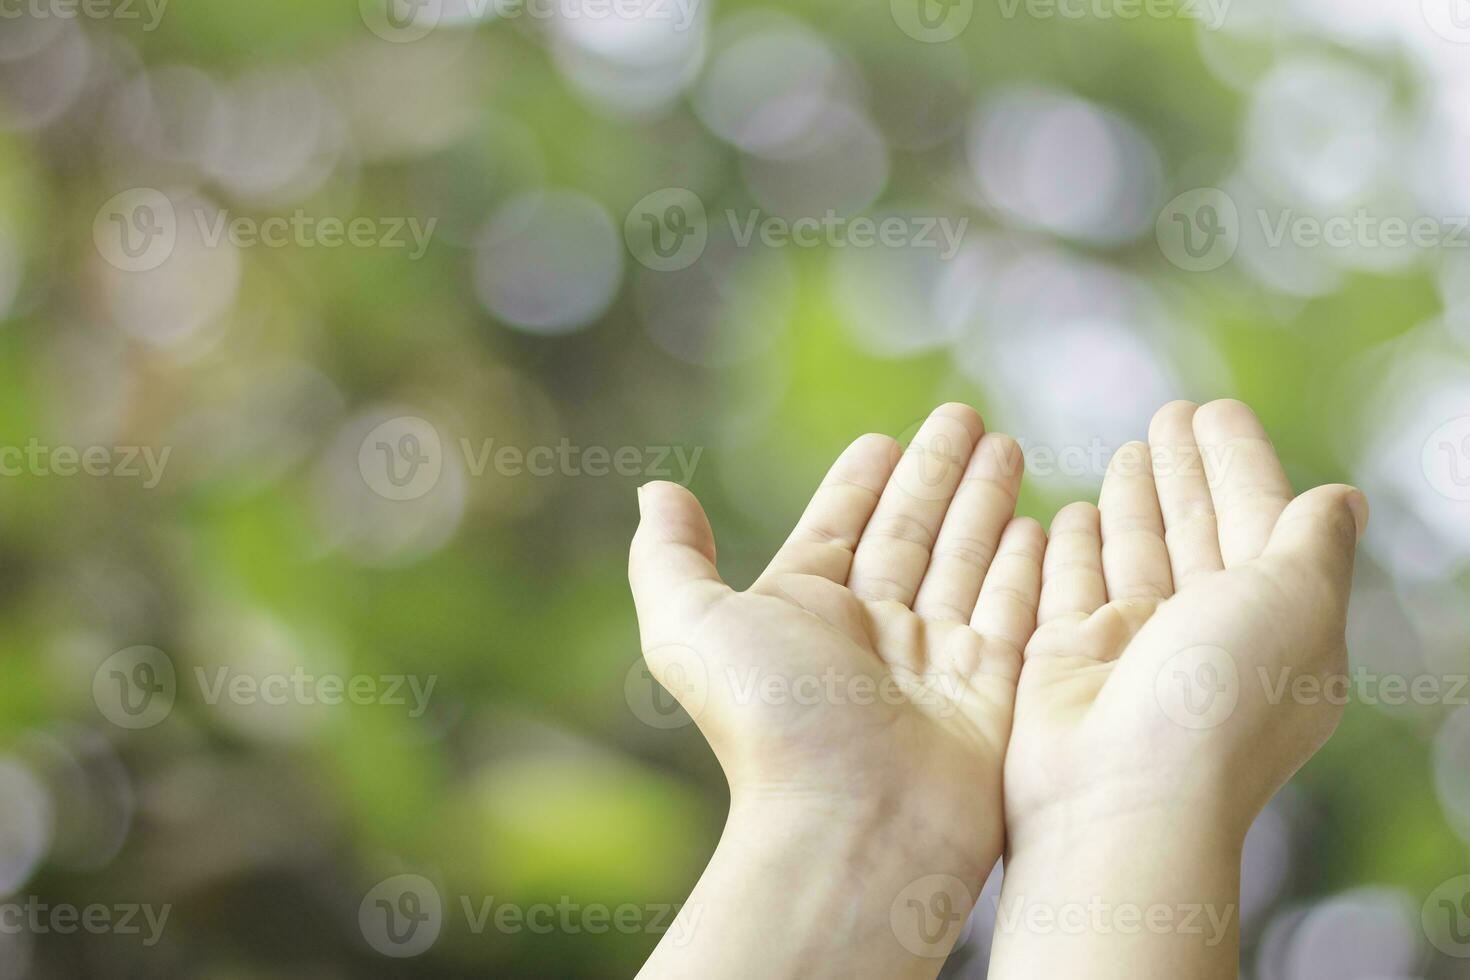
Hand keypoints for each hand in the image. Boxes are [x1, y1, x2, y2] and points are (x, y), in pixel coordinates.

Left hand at [630, 404, 1043, 977]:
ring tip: (1007, 443)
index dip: (859, 483)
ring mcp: (934, 662)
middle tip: (965, 415)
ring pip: (965, 559)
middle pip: (910, 533)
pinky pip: (1013, 610)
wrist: (851, 828)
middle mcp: (868, 633)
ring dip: (985, 501)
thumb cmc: (769, 725)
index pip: (837, 527)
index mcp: (802, 613)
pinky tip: (1039, 521)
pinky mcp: (992, 691)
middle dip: (937, 475)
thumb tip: (654, 489)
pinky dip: (1025, 565)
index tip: (883, 439)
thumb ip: (669, 555)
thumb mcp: (690, 627)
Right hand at [990, 399, 1366, 979]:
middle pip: (1196, 530)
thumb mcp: (1296, 601)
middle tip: (1169, 412)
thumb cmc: (1218, 697)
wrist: (1120, 794)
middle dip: (1186, 470)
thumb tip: (1342, 497)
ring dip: (1135, 499)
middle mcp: (1208, 634)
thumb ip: (1313, 539)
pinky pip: (1072, 584)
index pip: (1259, 517)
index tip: (1215, 409)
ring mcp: (1136, 648)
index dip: (1239, 461)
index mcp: (1275, 622)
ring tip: (1129, 448)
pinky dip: (1075, 547)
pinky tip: (1073, 513)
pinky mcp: (1069, 659)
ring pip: (1136, 552)